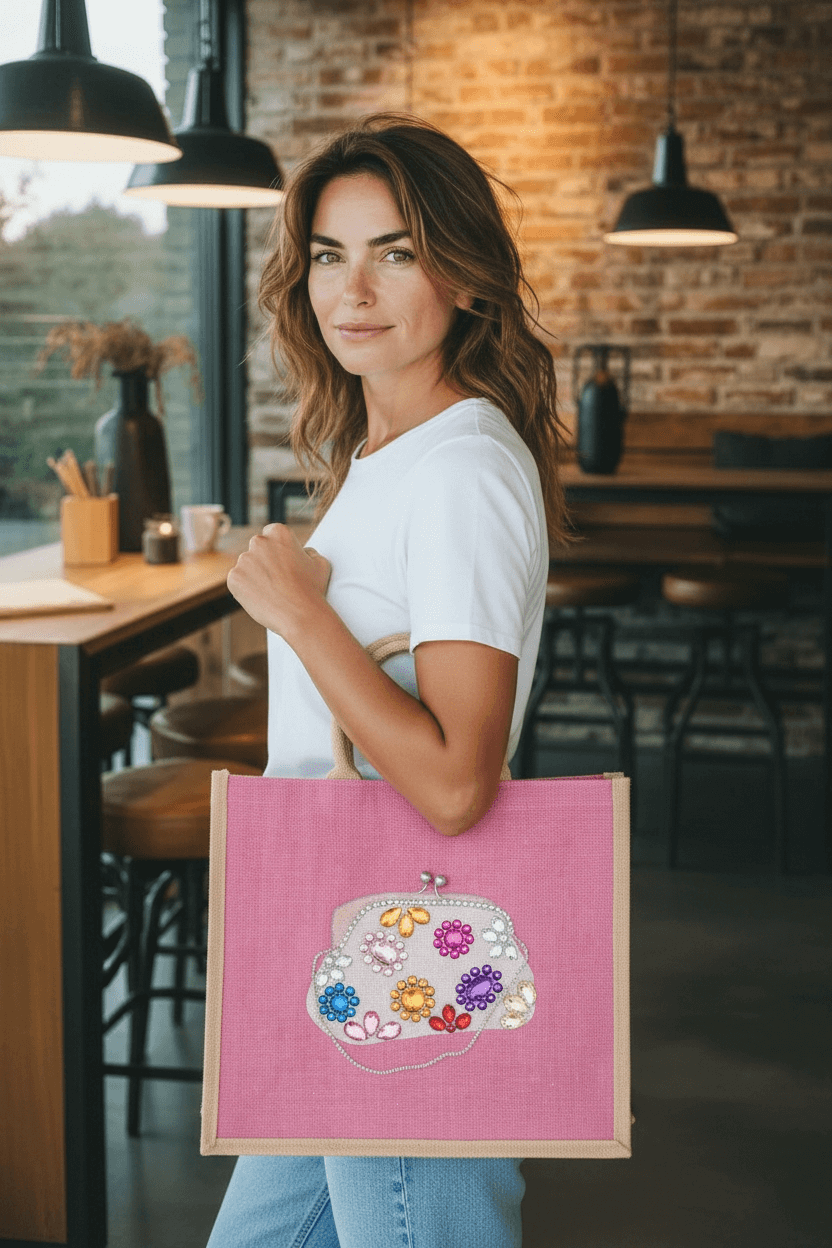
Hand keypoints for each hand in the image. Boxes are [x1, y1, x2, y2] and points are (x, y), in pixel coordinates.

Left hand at [226, 524, 330, 638]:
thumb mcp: (320, 563)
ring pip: (246, 566)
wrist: (300, 614)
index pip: (271, 535)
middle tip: (277, 580)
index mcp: (279, 532)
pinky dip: (245, 590)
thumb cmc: (312, 589)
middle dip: (264, 561)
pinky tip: (261, 598)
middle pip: (257, 549)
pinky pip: (237, 581)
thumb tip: (304, 552)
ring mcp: (244, 559)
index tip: (282, 563)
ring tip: (271, 592)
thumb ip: (310, 552)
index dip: (277, 551)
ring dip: (254, 576)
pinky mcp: (234, 577)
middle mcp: (259, 541)